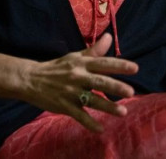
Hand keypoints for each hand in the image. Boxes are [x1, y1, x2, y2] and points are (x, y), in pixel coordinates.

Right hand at [20, 33, 138, 131]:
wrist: (30, 79)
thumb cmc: (56, 67)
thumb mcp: (74, 57)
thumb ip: (94, 50)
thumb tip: (109, 37)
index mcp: (81, 64)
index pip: (103, 63)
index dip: (119, 65)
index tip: (135, 68)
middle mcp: (77, 76)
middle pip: (99, 81)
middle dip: (115, 87)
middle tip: (130, 92)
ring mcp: (70, 92)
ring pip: (92, 100)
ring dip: (108, 107)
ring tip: (123, 112)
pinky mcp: (63, 106)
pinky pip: (78, 115)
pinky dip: (89, 123)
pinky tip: (100, 129)